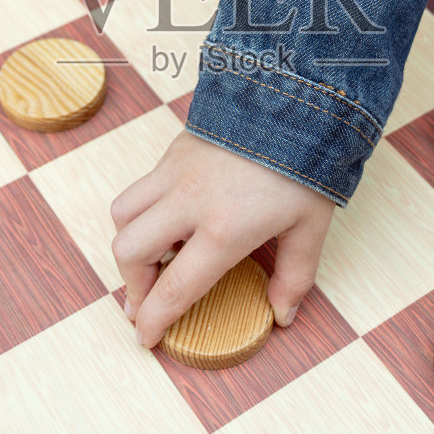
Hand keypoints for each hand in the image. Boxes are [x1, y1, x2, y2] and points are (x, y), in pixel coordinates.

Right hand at [110, 131, 334, 348]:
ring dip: (130, 243)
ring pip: (123, 213)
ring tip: (153, 258)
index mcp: (224, 230)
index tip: (146, 338)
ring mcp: (175, 172)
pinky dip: (144, 210)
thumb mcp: (310, 227)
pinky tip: (172, 218)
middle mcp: (189, 202)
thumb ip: (294, 277)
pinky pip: (142, 186)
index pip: (174, 288)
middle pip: (129, 252)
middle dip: (131, 284)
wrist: (296, 96)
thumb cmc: (307, 164)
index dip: (154, 320)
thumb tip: (282, 316)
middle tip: (146, 300)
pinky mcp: (174, 149)